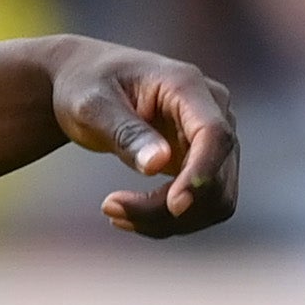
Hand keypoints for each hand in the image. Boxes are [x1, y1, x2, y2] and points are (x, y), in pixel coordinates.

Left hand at [50, 40, 238, 236]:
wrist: (88, 82)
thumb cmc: (87, 85)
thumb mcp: (92, 105)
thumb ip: (126, 132)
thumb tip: (158, 164)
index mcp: (187, 85)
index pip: (214, 134)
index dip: (202, 172)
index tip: (174, 206)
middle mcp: (213, 111)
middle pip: (217, 177)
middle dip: (169, 209)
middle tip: (109, 208)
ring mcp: (214, 139)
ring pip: (214, 200)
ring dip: (168, 221)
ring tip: (114, 212)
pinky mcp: (205, 163)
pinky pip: (201, 205)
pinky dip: (169, 220)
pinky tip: (128, 213)